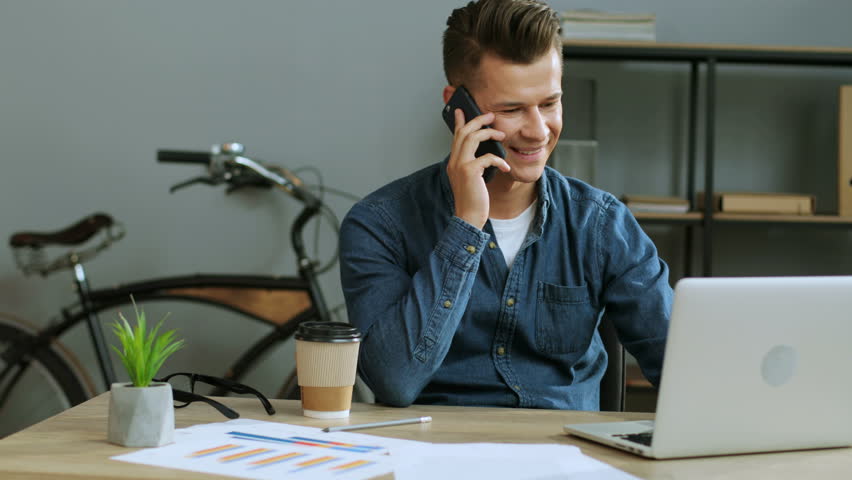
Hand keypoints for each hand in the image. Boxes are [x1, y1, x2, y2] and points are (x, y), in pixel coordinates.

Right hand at [446, 109, 509, 229]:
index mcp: (454, 162)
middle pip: (464, 132)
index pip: (455, 137)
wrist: (469, 217)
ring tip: (502, 135)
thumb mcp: (472, 179)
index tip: (460, 111)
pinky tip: (505, 168)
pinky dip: (499, 160)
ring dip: (489, 133)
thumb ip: (474, 165)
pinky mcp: (469, 171)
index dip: (458, 122)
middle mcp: (454, 161)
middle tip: (491, 115)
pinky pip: (487, 156)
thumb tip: (487, 153)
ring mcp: (460, 165)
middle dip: (478, 120)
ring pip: (472, 138)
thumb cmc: (473, 200)